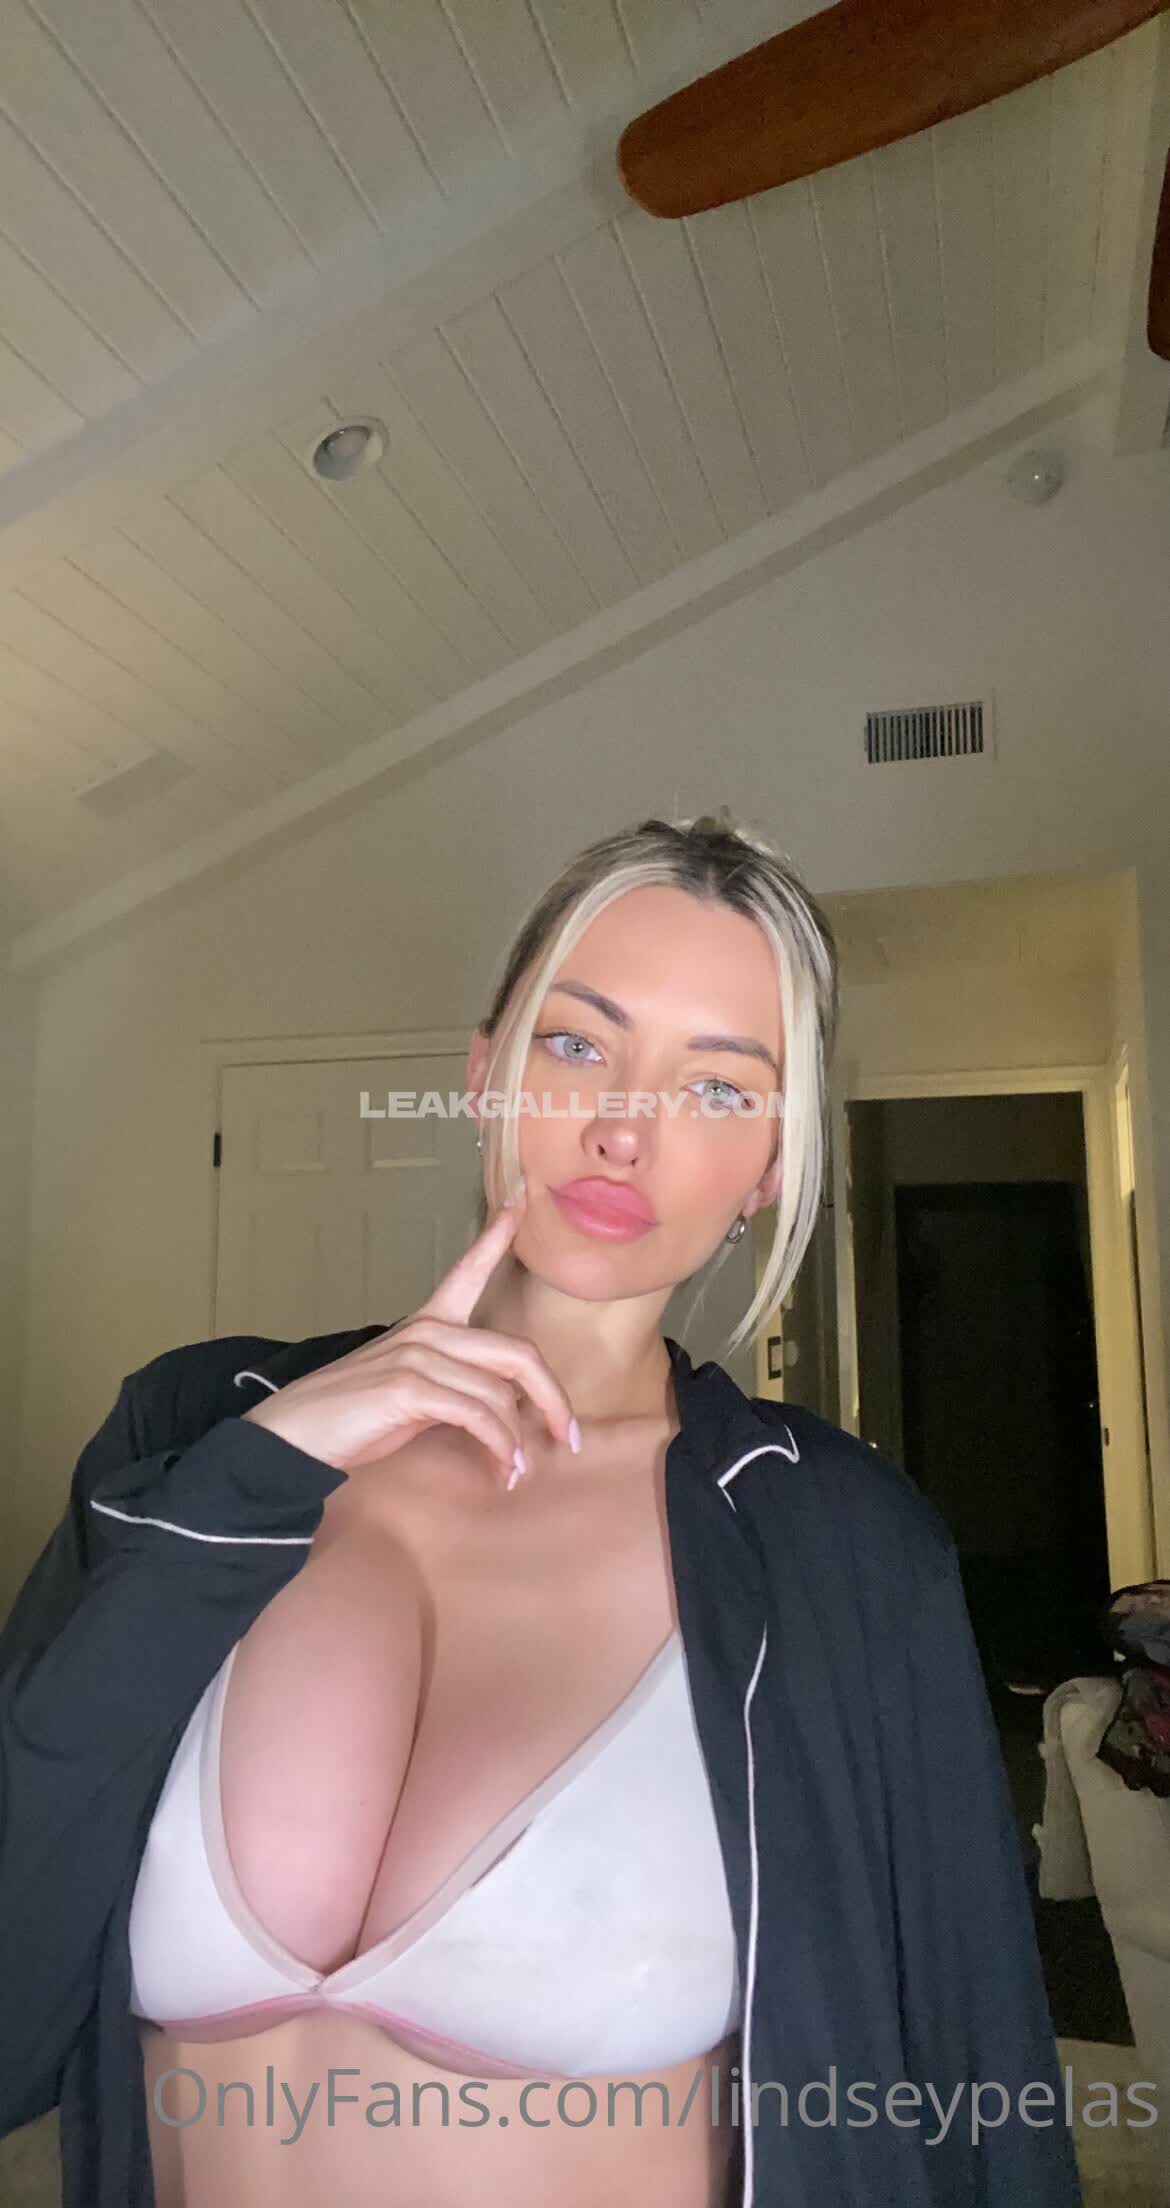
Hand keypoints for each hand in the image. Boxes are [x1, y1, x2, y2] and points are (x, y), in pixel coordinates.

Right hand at [240, 1187, 576, 1489]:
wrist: (294, 1435)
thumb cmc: (353, 1416)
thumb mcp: (411, 1392)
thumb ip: (454, 1384)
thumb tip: (505, 1408)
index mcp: (428, 1324)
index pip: (467, 1272)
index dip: (496, 1238)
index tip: (519, 1201)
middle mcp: (428, 1332)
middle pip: (518, 1353)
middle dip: (553, 1399)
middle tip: (567, 1437)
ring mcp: (418, 1357)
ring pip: (501, 1392)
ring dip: (520, 1440)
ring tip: (518, 1471)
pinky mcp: (409, 1388)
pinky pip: (478, 1416)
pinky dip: (499, 1448)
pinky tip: (502, 1470)